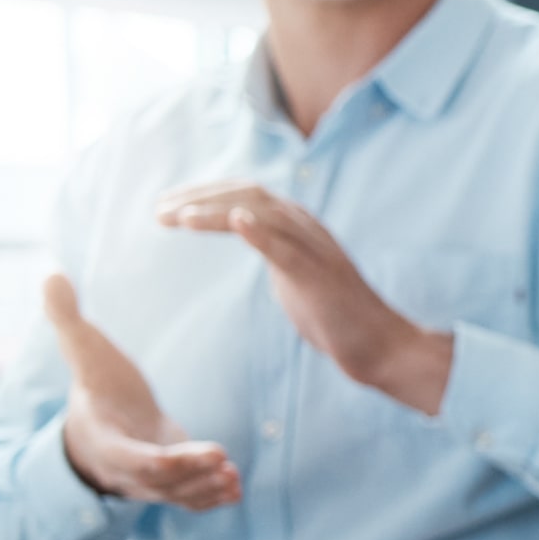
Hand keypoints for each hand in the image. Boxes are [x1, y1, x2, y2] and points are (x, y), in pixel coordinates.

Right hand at [42, 275, 240, 509]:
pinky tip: (235, 488)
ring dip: (205, 489)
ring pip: (176, 494)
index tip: (204, 451)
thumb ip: (68, 318)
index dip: (167, 460)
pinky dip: (210, 497)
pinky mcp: (170, 483)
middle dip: (191, 475)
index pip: (133, 459)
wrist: (100, 421)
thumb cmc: (96, 384)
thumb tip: (51, 274)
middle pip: (160, 482)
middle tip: (225, 463)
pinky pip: (187, 498)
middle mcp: (125, 469)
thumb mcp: (82, 351)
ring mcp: (148, 482)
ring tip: (234, 478)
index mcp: (105, 440)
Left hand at [158, 183, 454, 413]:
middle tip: (158, 210)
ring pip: (264, 214)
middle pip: (249, 194)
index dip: (204, 194)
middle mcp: (308, 228)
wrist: (380, 345)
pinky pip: (288, 248)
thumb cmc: (337, 315)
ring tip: (177, 218)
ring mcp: (317, 250)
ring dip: (216, 212)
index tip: (166, 206)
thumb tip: (245, 238)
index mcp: (299, 227)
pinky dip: (261, 232)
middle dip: (199, 198)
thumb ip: (272, 252)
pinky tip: (235, 221)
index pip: (246, 193)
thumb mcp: (294, 275)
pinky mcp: (321, 276)